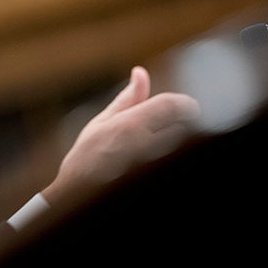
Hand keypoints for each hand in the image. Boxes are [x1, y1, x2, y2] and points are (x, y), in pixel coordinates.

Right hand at [42, 66, 199, 205]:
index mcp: (130, 126)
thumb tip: (141, 72)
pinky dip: (172, 150)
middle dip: (186, 120)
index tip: (189, 106)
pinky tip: (160, 152)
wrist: (78, 195)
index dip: (186, 103)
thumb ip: (128, 98)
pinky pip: (171, 156)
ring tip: (168, 138)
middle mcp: (145, 145)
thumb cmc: (87, 157)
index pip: (172, 106)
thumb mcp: (102, 122)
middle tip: (181, 120)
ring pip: (181, 143)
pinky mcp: (152, 173)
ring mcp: (151, 163)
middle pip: (184, 124)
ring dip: (181, 137)